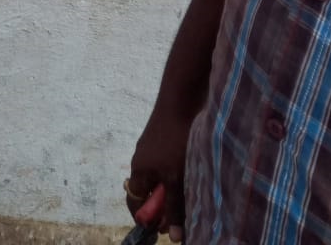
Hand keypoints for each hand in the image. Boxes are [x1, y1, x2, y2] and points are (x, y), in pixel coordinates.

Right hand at [125, 105, 195, 241]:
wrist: (181, 99)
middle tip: (183, 213)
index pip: (135, 203)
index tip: (165, 228)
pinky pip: (170, 164)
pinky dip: (180, 172)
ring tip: (192, 191)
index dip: (147, 218)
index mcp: (138, 171)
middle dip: (165, 204)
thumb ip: (173, 207)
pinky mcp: (166, 138)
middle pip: (150, 191)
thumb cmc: (175, 140)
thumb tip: (174, 238)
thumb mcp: (175, 179)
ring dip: (175, 188)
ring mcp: (154, 148)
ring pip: (162, 177)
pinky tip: (195, 172)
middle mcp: (143, 160)